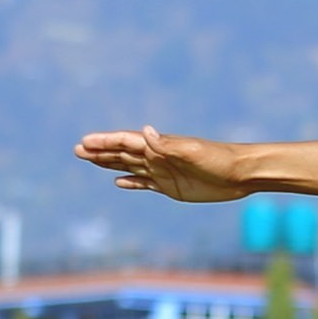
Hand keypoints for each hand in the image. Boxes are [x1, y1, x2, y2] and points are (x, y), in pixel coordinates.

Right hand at [74, 126, 250, 203]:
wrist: (240, 174)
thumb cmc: (219, 159)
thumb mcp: (193, 151)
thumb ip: (167, 144)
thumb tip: (145, 131)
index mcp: (160, 145)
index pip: (126, 141)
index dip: (105, 141)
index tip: (85, 141)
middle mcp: (158, 157)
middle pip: (122, 153)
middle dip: (100, 151)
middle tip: (77, 149)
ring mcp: (163, 171)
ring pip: (129, 166)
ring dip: (110, 163)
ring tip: (89, 160)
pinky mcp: (171, 187)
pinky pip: (145, 184)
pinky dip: (131, 182)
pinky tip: (118, 182)